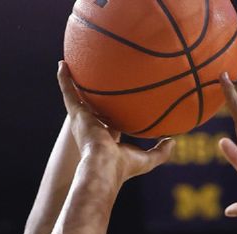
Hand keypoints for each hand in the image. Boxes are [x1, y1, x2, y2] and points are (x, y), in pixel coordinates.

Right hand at [58, 62, 173, 181]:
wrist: (104, 166)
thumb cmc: (123, 167)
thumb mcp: (148, 159)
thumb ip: (161, 151)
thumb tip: (173, 140)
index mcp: (107, 138)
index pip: (110, 122)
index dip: (113, 114)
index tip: (118, 104)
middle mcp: (92, 127)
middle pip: (92, 107)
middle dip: (93, 97)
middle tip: (95, 81)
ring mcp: (82, 120)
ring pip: (76, 97)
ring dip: (74, 82)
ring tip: (71, 66)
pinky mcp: (76, 113)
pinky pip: (68, 91)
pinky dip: (64, 78)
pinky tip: (63, 63)